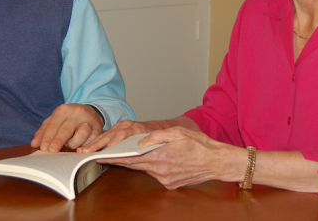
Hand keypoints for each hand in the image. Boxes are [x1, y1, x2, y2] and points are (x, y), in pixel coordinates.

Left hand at [31, 104, 104, 152]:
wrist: (90, 112)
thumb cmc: (68, 119)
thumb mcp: (54, 120)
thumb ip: (44, 131)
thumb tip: (34, 143)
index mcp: (64, 109)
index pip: (54, 124)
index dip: (48, 137)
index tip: (43, 148)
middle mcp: (77, 112)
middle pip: (67, 129)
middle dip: (58, 141)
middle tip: (52, 151)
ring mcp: (89, 119)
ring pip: (81, 134)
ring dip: (74, 143)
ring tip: (70, 145)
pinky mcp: (98, 128)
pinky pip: (91, 140)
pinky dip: (85, 146)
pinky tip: (80, 148)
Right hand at [77, 119, 163, 152]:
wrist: (161, 127)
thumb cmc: (158, 135)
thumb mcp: (156, 140)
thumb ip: (145, 145)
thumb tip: (135, 153)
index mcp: (136, 128)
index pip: (121, 136)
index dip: (111, 144)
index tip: (103, 151)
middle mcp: (127, 125)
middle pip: (109, 135)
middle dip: (96, 144)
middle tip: (85, 151)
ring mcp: (122, 126)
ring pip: (106, 134)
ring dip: (94, 143)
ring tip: (83, 150)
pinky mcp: (119, 128)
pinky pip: (107, 134)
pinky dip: (98, 140)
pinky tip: (91, 146)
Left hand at [97, 126, 246, 188]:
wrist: (218, 162)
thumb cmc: (200, 145)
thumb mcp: (179, 133)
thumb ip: (157, 136)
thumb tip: (141, 140)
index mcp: (161, 156)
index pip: (131, 157)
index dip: (114, 157)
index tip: (100, 156)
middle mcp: (161, 171)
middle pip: (134, 165)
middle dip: (118, 160)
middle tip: (101, 156)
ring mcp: (166, 179)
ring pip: (145, 169)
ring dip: (135, 163)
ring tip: (121, 155)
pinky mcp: (171, 184)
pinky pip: (156, 174)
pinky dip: (152, 167)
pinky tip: (151, 160)